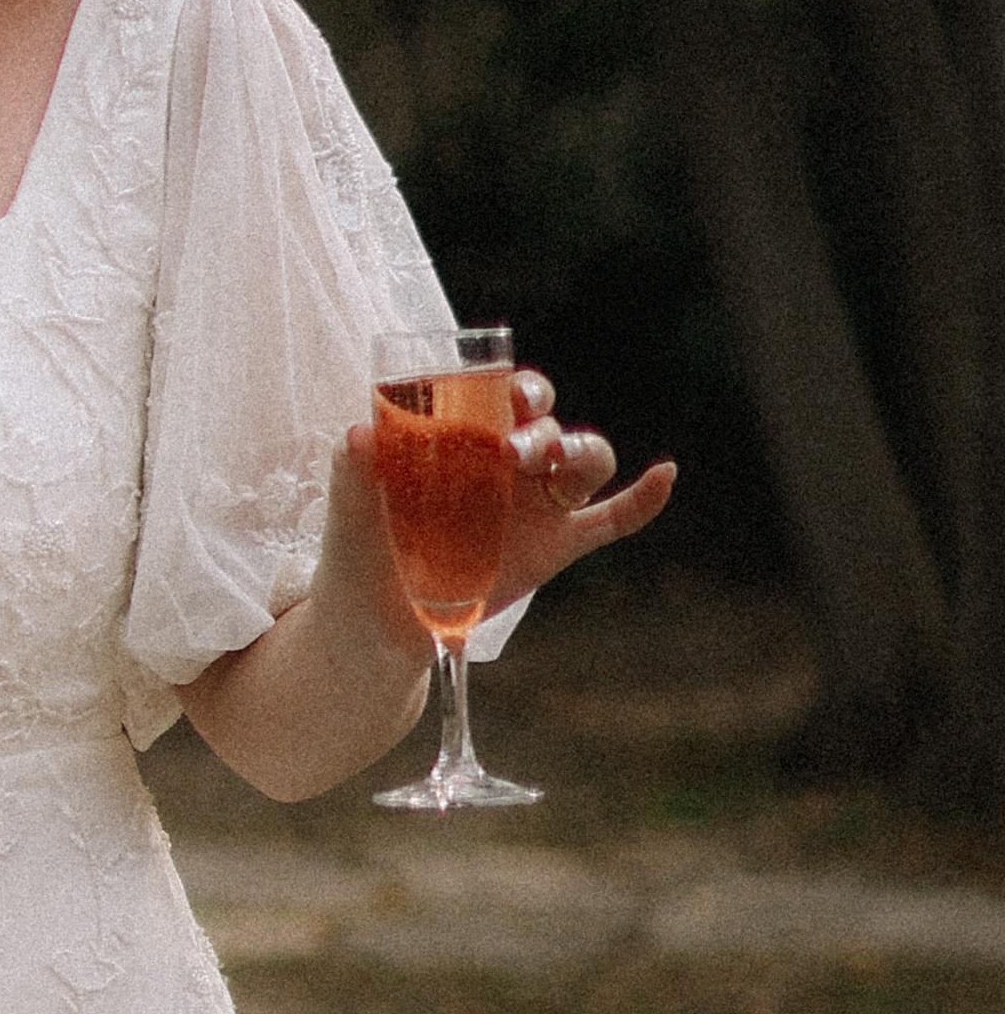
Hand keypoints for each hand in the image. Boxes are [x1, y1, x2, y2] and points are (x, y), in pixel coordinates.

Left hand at [334, 373, 675, 651]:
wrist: (377, 628)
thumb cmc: (359, 556)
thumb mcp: (349, 515)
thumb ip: (352, 473)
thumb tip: (357, 433)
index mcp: (463, 439)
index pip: (502, 394)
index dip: (517, 386)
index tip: (507, 393)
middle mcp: (507, 462)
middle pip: (547, 423)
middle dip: (542, 423)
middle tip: (514, 449)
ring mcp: (536, 504)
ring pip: (583, 461)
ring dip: (581, 452)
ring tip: (553, 466)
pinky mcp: (556, 547)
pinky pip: (612, 518)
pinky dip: (642, 499)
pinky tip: (665, 475)